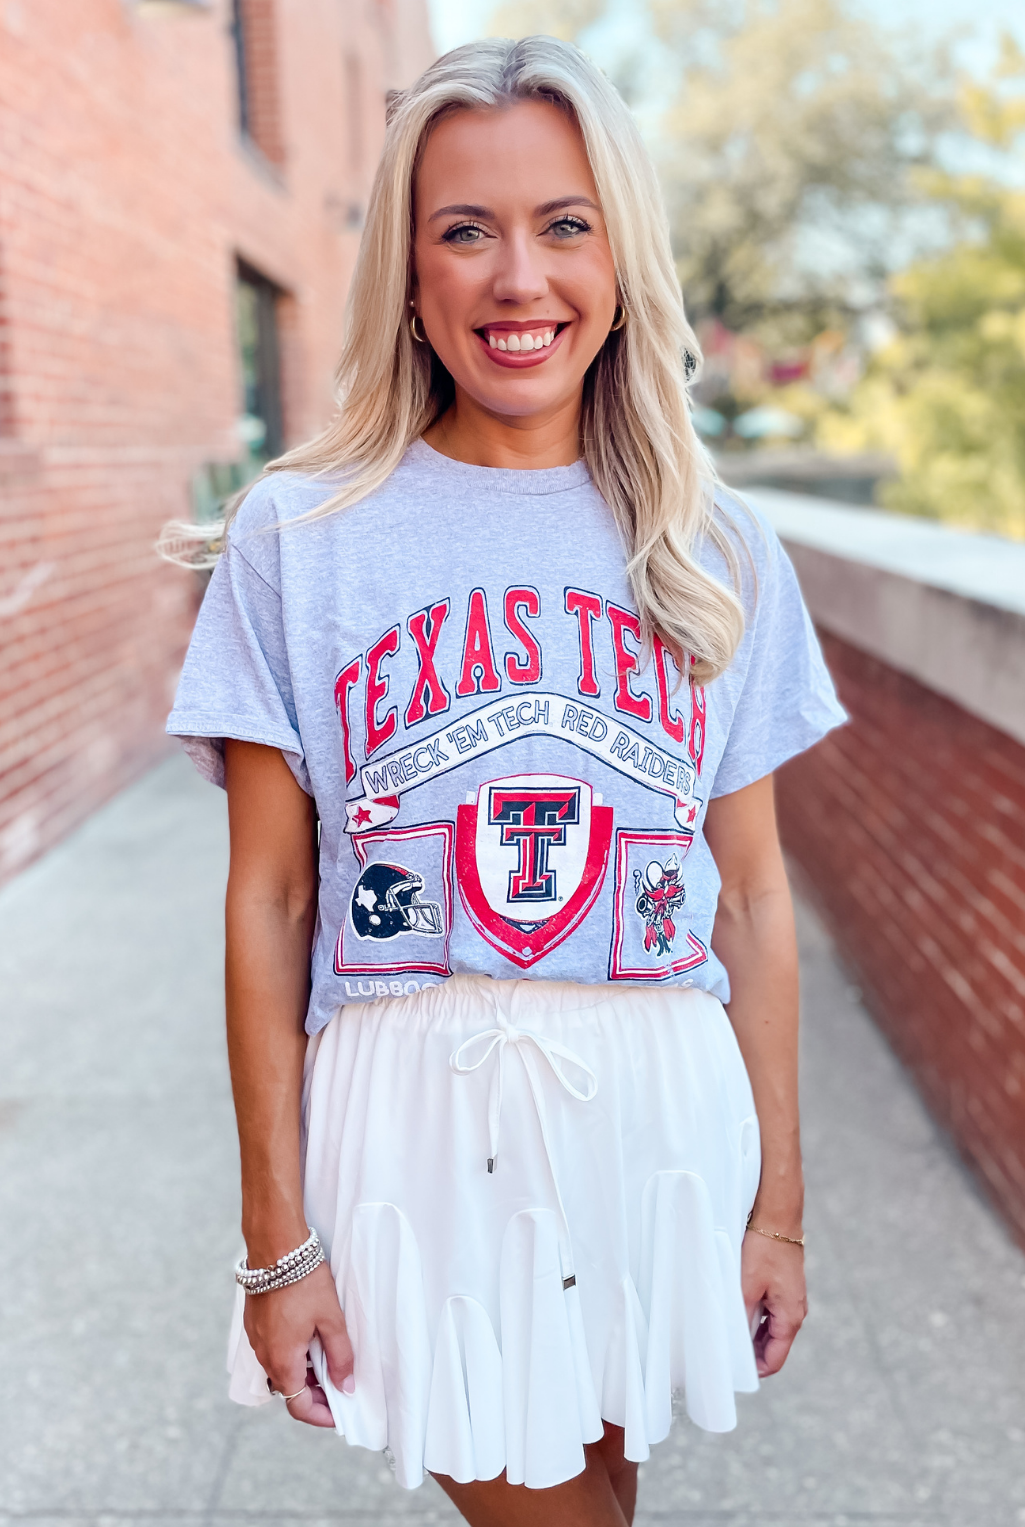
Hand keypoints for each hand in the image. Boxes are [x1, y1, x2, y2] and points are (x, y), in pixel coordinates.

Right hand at [243, 1261, 353, 1426]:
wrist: (274, 1247)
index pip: (298, 1406)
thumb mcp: (330, 1319)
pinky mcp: (255, 1324)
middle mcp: (264, 1355)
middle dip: (315, 1393)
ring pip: (281, 1368)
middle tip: (340, 1385)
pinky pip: (274, 1350)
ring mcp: (257, 1339)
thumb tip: (345, 1385)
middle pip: (290, 1389)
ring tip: (330, 1360)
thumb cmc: (303, 1281)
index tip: (340, 1413)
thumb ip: (340, 1356)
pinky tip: (311, 1339)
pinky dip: (293, 1354)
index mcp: (282, 1361)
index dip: (321, 1415)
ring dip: (304, 1372)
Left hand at [741, 1230, 806, 1377]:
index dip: (755, 1370)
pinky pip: (771, 1311)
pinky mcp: (786, 1286)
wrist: (778, 1216)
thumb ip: (742, 1316)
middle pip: (773, 1345)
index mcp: (790, 1317)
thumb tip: (733, 1342)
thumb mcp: (747, 1285)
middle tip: (726, 1352)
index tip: (734, 1371)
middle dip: (751, 1352)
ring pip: (771, 1328)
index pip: (775, 1359)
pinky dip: (756, 1316)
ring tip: (729, 1330)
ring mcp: (792, 1299)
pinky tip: (739, 1309)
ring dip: (752, 1332)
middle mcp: (795, 1311)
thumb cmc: (765, 1248)